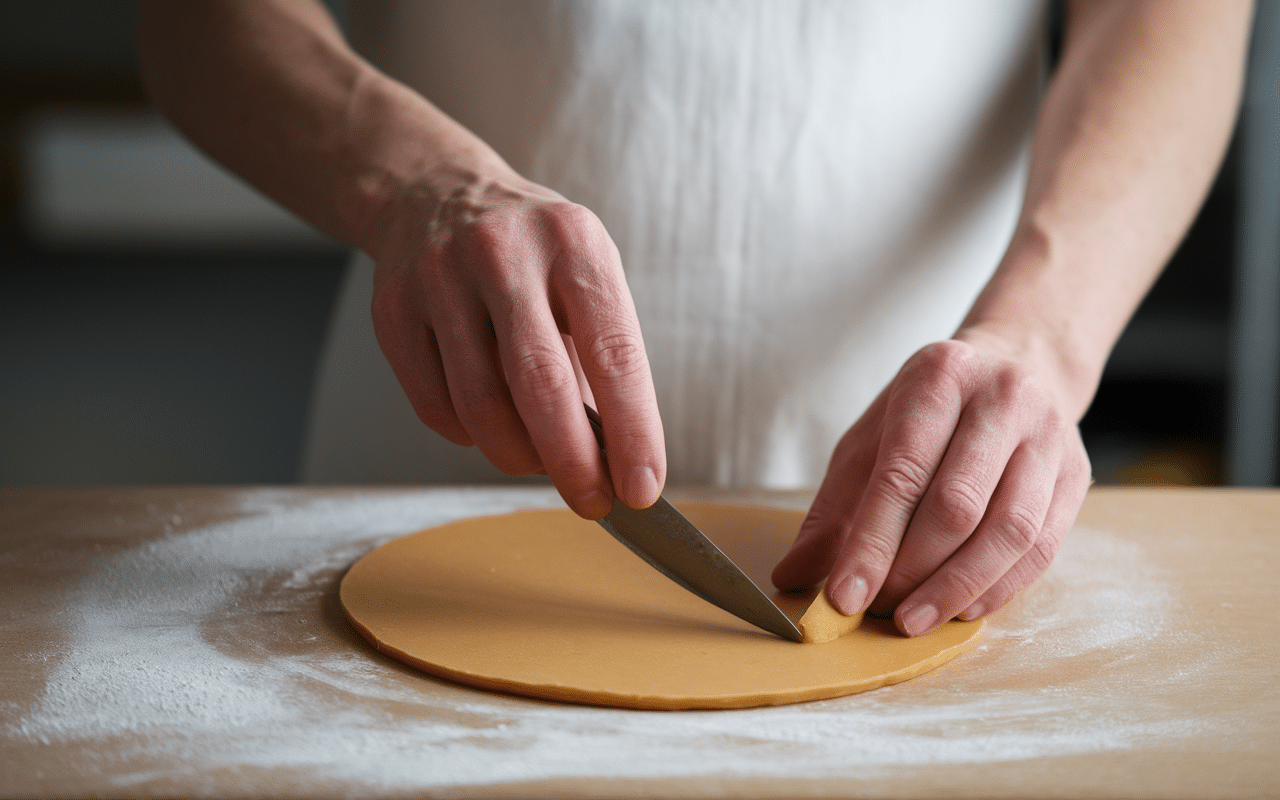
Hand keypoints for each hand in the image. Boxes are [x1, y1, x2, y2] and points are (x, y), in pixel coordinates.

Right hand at [367, 168, 665, 518]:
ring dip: (518, 455)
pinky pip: (435, 406)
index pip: (614, 353)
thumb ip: (599, 356)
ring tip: (539, 461)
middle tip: (592, 503)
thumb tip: (613, 458)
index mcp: (574, 244)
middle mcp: (505, 254)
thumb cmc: (532, 252)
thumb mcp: (585, 274)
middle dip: (572, 462)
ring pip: (482, 406)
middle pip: (541, 385)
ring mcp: (440, 279)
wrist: (434, 192)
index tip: (642, 488)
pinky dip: (469, 436)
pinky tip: (487, 424)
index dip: (633, 431)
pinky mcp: (393, 310)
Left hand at [771, 337, 1090, 635]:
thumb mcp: (871, 439)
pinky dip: (999, 587)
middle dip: (912, 571)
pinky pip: (1041, 546)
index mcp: (938, 378)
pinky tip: (963, 609)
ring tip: (916, 621)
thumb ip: (833, 509)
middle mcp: (1001, 399)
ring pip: (1008, 531)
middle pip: (957, 505)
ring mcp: (1048, 436)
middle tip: (880, 610)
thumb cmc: (930, 411)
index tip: (845, 596)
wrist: (1019, 364)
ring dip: (957, 588)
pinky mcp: (1076, 474)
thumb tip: (791, 578)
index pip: (901, 473)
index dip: (870, 543)